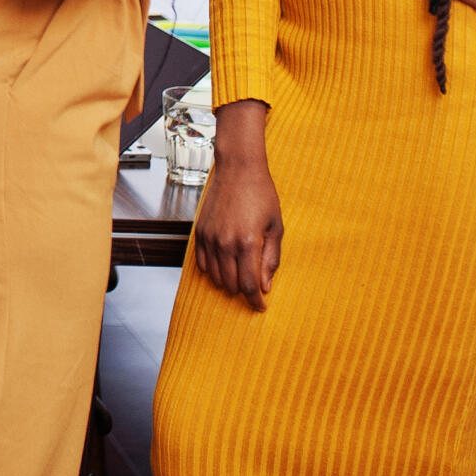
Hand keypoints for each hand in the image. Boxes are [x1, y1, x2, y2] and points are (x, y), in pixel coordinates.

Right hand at [191, 100, 282, 309]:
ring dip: (228, 283)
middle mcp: (225, 243)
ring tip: (240, 279)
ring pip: (215, 276)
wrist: (238, 169)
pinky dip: (212, 271)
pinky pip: (202, 263)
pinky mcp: (200, 232)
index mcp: (248, 243)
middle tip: (253, 290)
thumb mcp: (276, 228)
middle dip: (243, 293)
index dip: (255, 301)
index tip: (261, 306)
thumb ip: (271, 259)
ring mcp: (209, 237)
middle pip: (230, 284)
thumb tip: (265, 286)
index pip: (248, 285)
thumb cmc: (262, 195)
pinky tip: (224, 267)